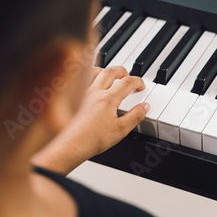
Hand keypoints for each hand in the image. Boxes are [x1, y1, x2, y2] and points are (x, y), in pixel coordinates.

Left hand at [32, 66, 148, 173]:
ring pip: (95, 72)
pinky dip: (90, 77)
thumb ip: (135, 116)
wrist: (71, 145)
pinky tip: (92, 83)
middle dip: (123, 71)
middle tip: (128, 76)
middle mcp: (95, 92)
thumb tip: (145, 107)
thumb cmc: (92, 139)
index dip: (138, 82)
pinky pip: (81, 80)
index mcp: (108, 99)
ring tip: (111, 77)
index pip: (128, 82)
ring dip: (106, 71)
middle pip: (111, 71)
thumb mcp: (121, 130)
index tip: (141, 86)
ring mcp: (82, 93)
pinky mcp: (73, 98)